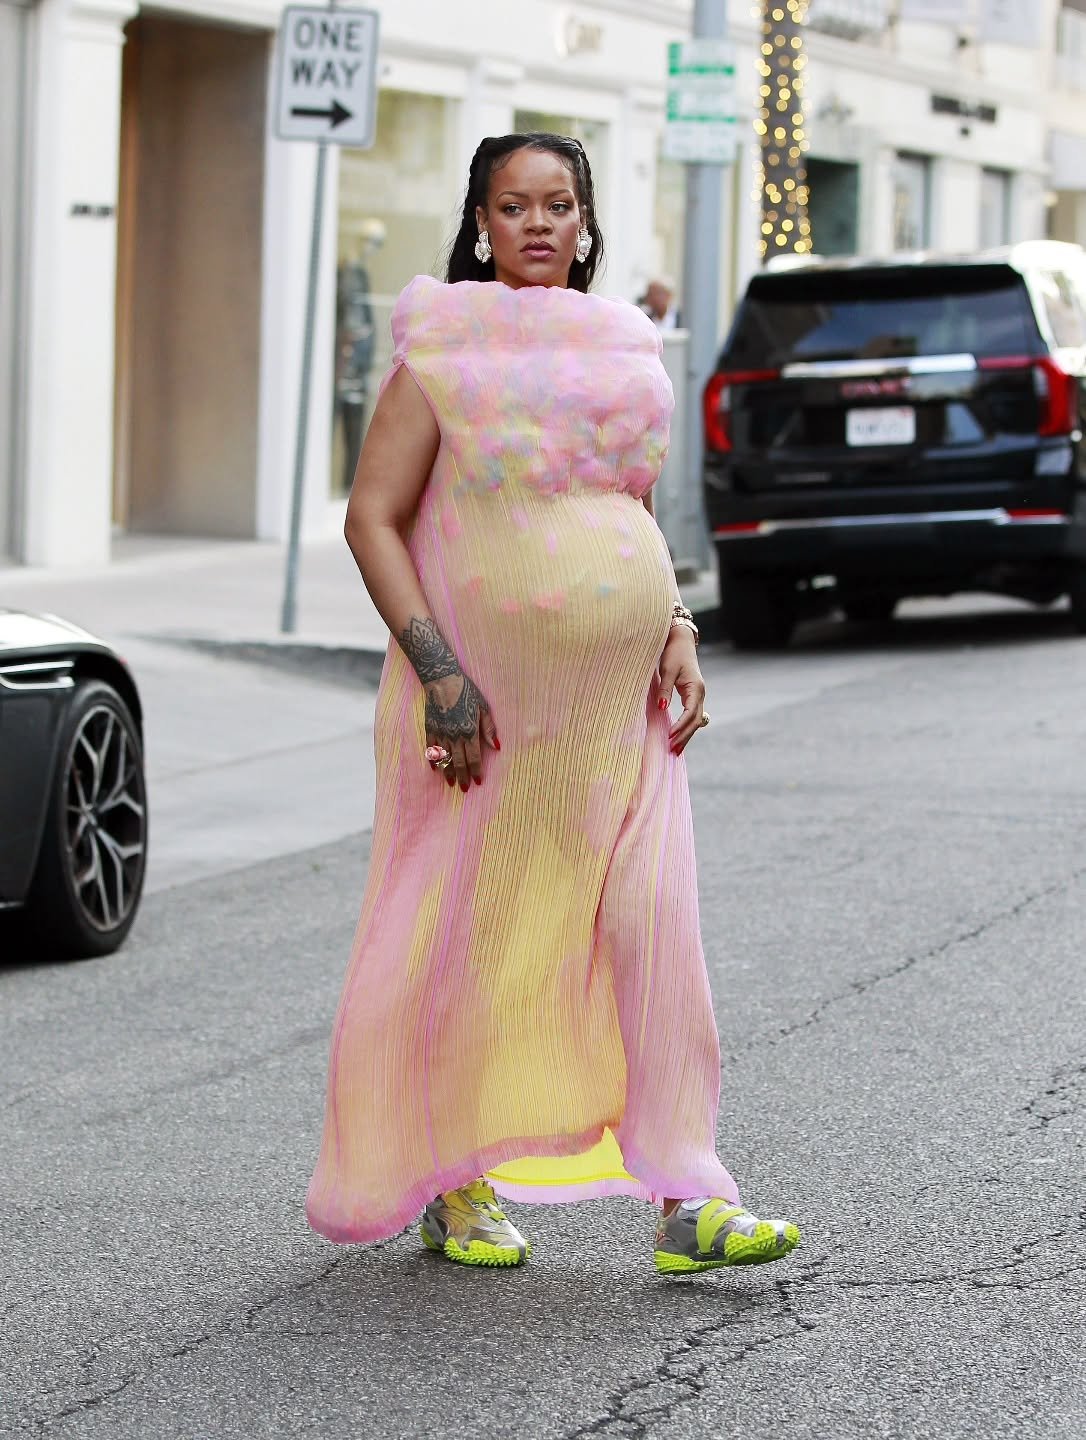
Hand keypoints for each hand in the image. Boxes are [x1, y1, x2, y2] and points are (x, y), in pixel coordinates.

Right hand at [424, 670, 499, 789]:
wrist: (441, 680)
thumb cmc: (466, 691)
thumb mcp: (483, 707)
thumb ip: (489, 728)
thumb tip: (496, 746)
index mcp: (470, 732)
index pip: (474, 758)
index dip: (476, 771)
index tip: (478, 782)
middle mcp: (454, 736)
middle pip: (459, 762)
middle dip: (462, 777)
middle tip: (465, 789)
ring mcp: (441, 733)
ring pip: (445, 758)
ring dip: (448, 772)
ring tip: (451, 783)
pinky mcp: (430, 728)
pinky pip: (430, 749)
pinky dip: (433, 759)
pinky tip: (435, 768)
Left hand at [656, 625, 705, 755]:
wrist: (680, 641)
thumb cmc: (673, 654)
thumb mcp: (667, 671)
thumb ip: (665, 690)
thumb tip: (662, 708)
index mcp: (695, 688)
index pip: (690, 713)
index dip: (681, 726)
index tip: (669, 737)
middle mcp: (700, 694)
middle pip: (695, 721)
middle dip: (685, 736)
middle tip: (672, 750)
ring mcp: (698, 695)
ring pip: (695, 720)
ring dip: (686, 735)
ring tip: (676, 750)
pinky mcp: (693, 695)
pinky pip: (691, 716)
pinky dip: (686, 727)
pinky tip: (679, 737)